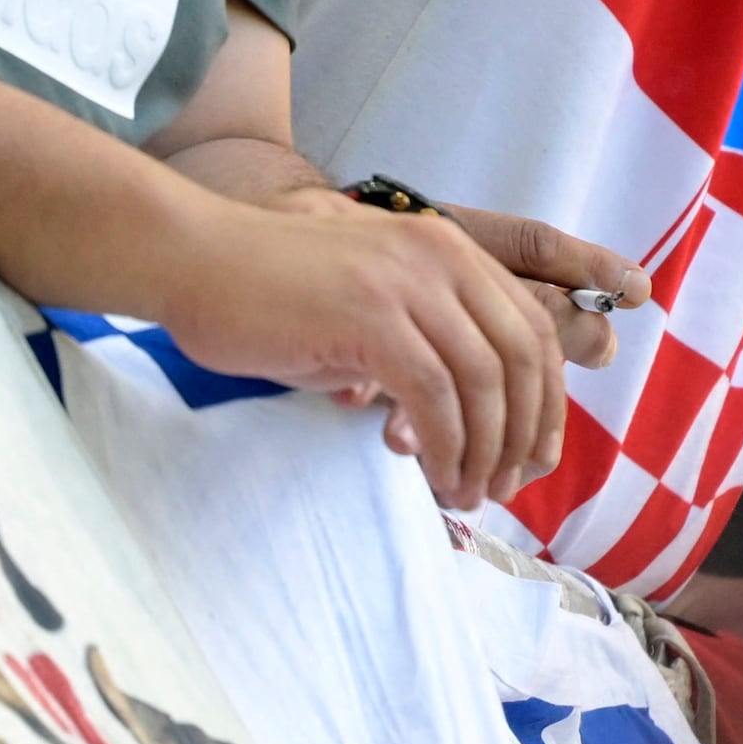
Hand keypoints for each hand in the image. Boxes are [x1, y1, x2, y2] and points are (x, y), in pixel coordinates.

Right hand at [157, 190, 654, 514]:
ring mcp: (408, 283)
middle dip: (522, 433)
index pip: (532, 328)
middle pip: (521, 356)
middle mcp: (442, 258)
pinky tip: (433, 472)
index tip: (534, 456)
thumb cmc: (273, 292)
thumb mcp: (371, 307)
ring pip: (484, 379)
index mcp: (451, 251)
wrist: (196, 258)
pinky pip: (434, 393)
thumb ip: (423, 349)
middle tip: (502, 487)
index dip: (546, 399)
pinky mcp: (370, 316)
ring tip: (465, 492)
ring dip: (483, 449)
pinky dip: (444, 443)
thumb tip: (466, 427)